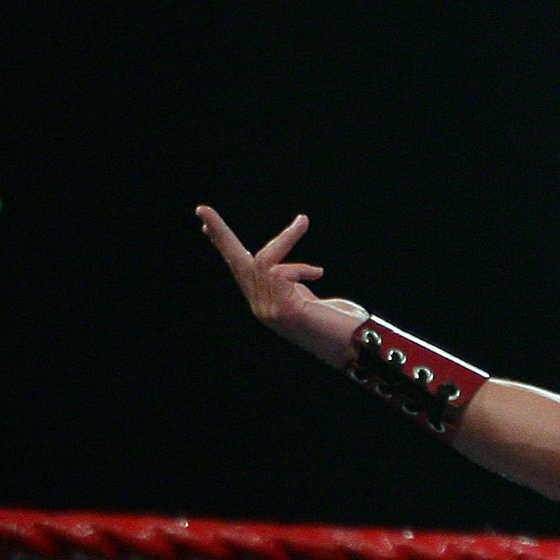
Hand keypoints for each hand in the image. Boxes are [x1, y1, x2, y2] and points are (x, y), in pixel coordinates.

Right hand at [195, 206, 364, 364]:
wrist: (358, 350)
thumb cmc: (343, 326)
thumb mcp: (308, 300)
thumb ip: (291, 286)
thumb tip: (283, 270)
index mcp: (267, 303)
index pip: (241, 272)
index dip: (224, 248)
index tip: (206, 227)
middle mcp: (262, 308)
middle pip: (235, 263)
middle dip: (220, 234)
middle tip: (201, 209)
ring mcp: (269, 311)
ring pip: (262, 261)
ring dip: (284, 237)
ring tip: (302, 221)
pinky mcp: (282, 310)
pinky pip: (281, 272)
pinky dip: (300, 267)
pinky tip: (318, 273)